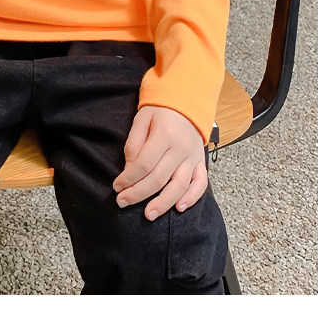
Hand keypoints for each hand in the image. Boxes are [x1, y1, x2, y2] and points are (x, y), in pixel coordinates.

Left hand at [112, 106, 207, 220]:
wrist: (186, 102)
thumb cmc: (160, 110)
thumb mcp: (141, 119)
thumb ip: (134, 143)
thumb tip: (129, 169)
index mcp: (165, 135)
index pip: (144, 164)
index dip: (129, 178)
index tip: (117, 186)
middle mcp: (181, 148)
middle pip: (159, 178)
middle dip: (139, 193)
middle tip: (123, 202)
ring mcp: (193, 157)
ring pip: (179, 186)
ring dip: (163, 203)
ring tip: (149, 214)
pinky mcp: (200, 162)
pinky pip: (200, 183)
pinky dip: (192, 198)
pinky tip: (179, 208)